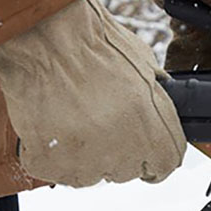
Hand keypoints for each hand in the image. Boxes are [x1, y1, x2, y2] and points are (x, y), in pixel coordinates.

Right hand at [0, 0, 185, 187]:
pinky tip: (51, 124)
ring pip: (91, 174)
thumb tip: (160, 103)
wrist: (44, 36)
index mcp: (152, 128)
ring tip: (72, 118)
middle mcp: (122, 150)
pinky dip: (51, 154)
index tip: (146, 153)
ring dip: (85, 155)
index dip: (155, 157)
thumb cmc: (93, 43)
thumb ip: (156, 96)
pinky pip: (56, 170)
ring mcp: (84, 160)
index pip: (166, 164)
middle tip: (99, 119)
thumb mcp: (144, 64)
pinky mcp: (49, 163)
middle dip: (118, 151)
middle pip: (127, 170)